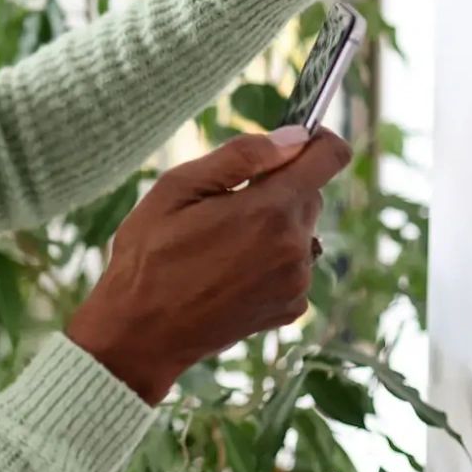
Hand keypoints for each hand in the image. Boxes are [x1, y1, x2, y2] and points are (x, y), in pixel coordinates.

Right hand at [66, 128, 353, 403]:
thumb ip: (241, 156)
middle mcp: (296, 247)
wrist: (141, 334)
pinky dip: (270, 261)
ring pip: (300, 231)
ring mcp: (297, 282)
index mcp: (271, 210)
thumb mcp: (177, 189)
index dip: (316, 139)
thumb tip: (293, 136)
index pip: (331, 156)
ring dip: (272, 227)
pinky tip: (229, 272)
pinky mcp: (291, 308)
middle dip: (276, 188)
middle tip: (223, 205)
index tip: (293, 141)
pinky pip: (293, 266)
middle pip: (309, 193)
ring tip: (220, 245)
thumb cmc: (148, 256)